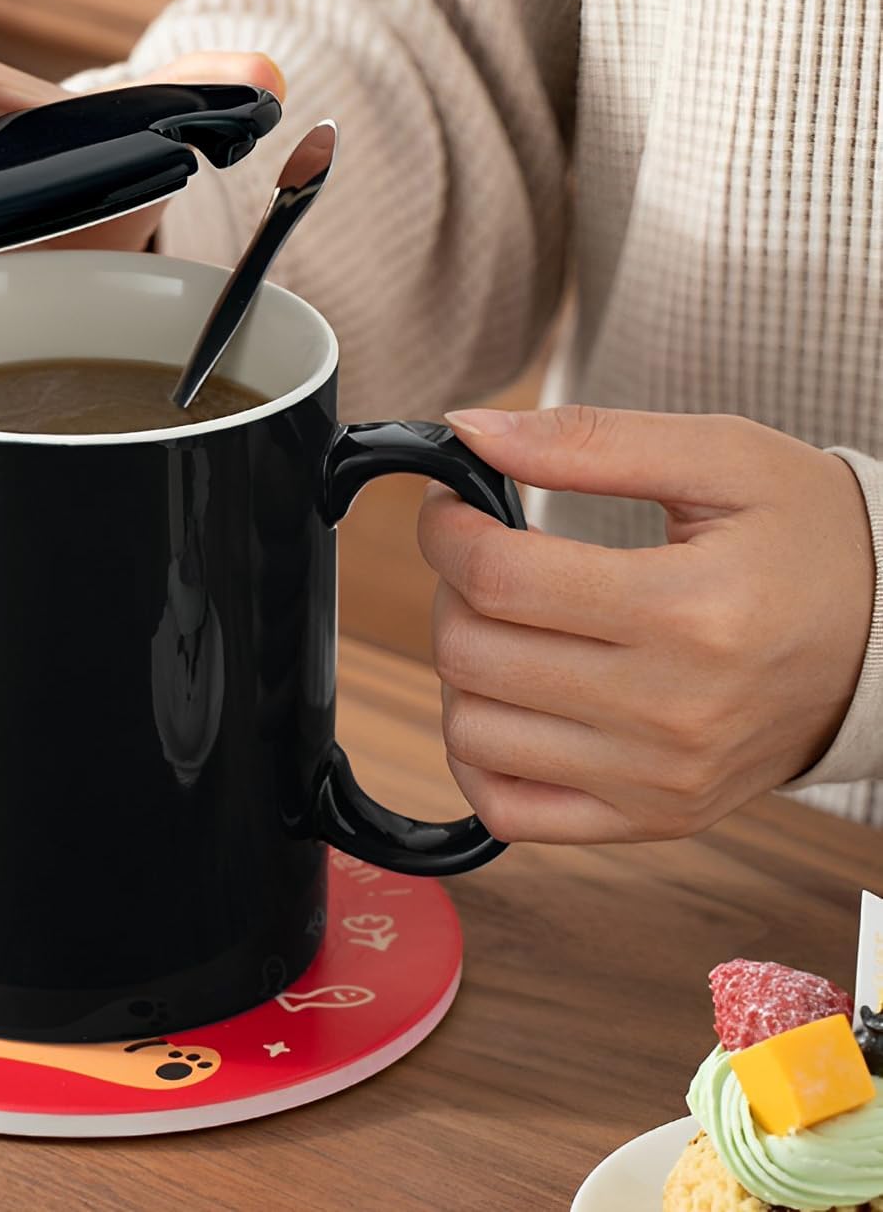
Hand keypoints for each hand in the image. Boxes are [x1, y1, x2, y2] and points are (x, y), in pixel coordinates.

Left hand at [417, 405, 874, 842]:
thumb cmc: (805, 539)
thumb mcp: (720, 458)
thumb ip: (588, 441)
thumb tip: (467, 433)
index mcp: (690, 611)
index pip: (498, 577)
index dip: (446, 526)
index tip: (452, 500)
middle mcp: (672, 711)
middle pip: (473, 653)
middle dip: (451, 587)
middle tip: (485, 556)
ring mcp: (659, 780)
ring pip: (472, 731)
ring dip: (462, 666)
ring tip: (508, 624)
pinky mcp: (651, 819)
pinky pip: (508, 811)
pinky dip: (479, 755)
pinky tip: (510, 700)